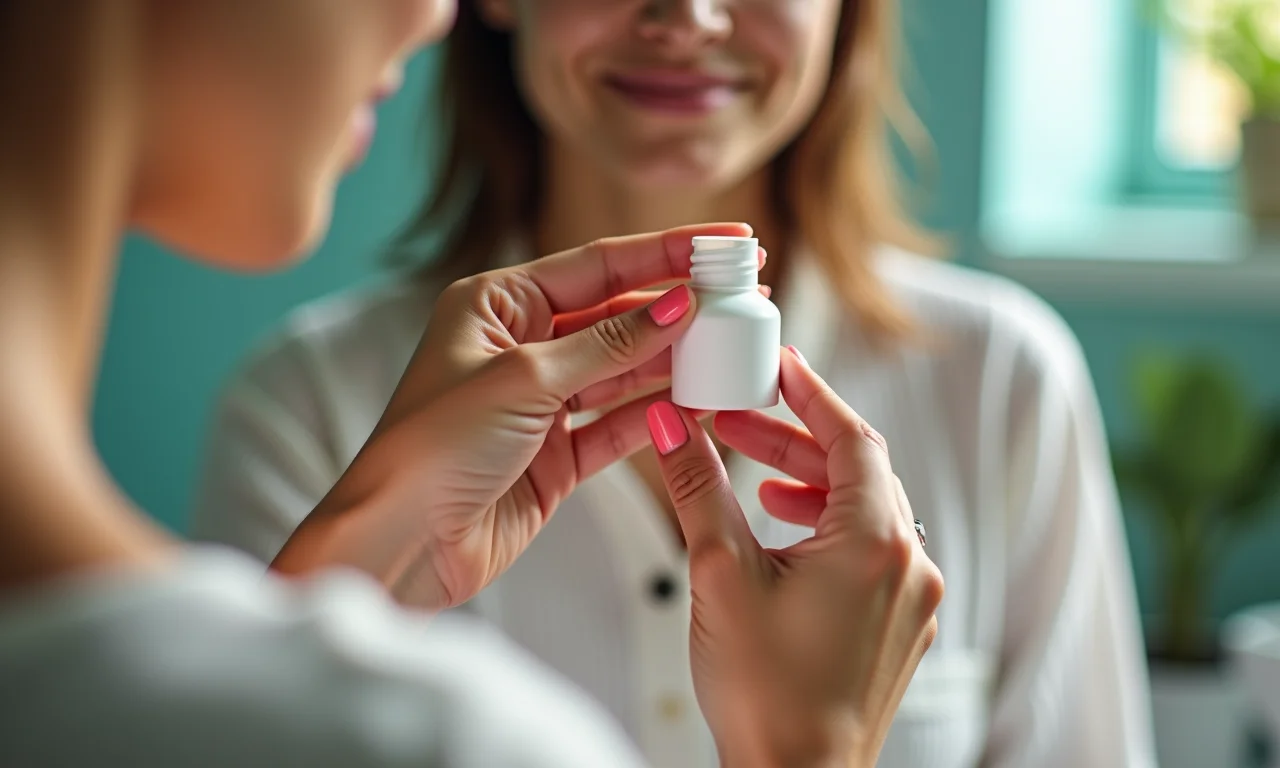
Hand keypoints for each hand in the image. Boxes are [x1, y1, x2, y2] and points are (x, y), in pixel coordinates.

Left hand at [273, 223, 761, 610]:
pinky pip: (619, 423)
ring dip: (676, 359)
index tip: (726, 244)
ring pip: (624, 369)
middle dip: (679, 305)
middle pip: (617, 314)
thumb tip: (679, 303)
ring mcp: (540, 403)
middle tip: (745, 294)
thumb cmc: (434, 448)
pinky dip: (658, 414)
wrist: (401, 544)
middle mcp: (520, 347)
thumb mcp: (526, 379)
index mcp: (495, 305)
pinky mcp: (556, 455)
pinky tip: (700, 400)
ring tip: (734, 344)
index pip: (597, 265)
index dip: (666, 251)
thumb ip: (610, 342)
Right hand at [645, 347, 943, 767]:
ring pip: (866, 510)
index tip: (776, 366)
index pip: (851, 435)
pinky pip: (873, 550)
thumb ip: (697, 485)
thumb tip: (670, 425)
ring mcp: (912, 599)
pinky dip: (829, 526)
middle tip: (737, 422)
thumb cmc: (766, 694)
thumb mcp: (720, 572)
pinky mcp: (901, 625)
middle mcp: (909, 564)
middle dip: (795, 439)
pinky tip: (786, 533)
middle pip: (859, 469)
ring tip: (754, 475)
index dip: (809, 393)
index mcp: (875, 542)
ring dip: (810, 483)